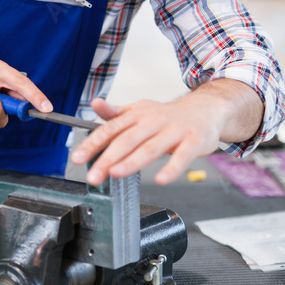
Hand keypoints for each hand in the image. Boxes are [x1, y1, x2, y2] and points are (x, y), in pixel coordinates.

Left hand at [70, 93, 231, 185]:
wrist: (206, 108)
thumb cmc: (167, 115)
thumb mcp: (139, 110)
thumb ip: (116, 113)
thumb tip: (94, 104)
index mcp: (137, 115)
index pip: (111, 129)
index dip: (93, 144)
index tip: (77, 158)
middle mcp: (153, 121)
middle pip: (127, 140)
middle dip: (108, 158)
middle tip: (93, 176)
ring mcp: (174, 131)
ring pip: (151, 147)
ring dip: (132, 161)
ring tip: (116, 174)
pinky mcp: (194, 141)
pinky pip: (182, 157)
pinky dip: (172, 168)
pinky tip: (160, 180)